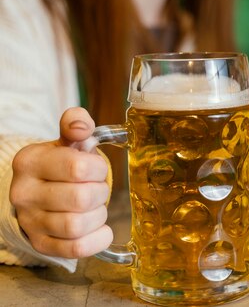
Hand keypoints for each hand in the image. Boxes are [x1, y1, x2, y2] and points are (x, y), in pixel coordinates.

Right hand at [10, 107, 112, 258]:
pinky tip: (100, 228)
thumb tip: (82, 126)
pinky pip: (76, 249)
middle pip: (81, 199)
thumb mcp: (67, 141)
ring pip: (77, 226)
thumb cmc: (61, 165)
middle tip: (97, 189)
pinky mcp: (41, 244)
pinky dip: (97, 239)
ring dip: (98, 216)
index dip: (98, 168)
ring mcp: (30, 221)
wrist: (38, 191)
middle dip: (100, 193)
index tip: (96, 169)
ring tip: (95, 207)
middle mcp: (24, 193)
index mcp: (30, 161)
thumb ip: (76, 124)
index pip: (78, 167)